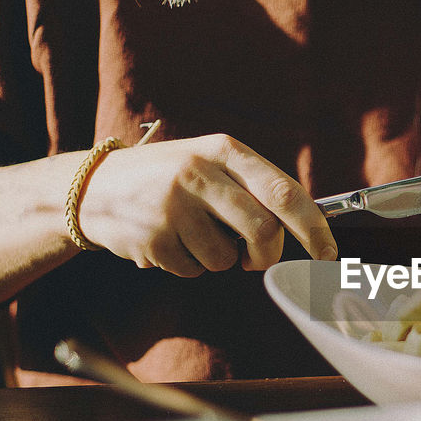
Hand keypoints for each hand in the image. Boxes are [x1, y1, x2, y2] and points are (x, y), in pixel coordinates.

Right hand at [78, 134, 336, 275]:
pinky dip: (189, 266)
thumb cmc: (168, 178)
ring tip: (194, 237)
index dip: (312, 227)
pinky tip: (168, 242)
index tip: (328, 252)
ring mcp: (174, 206)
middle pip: (263, 230)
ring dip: (220, 259)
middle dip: (267, 255)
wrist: (92, 187)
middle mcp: (200, 173)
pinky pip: (193, 270)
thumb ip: (252, 187)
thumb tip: (305, 226)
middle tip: (257, 261)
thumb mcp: (209, 163)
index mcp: (223, 150)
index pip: (283, 191)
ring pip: (227, 257)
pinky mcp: (154, 237)